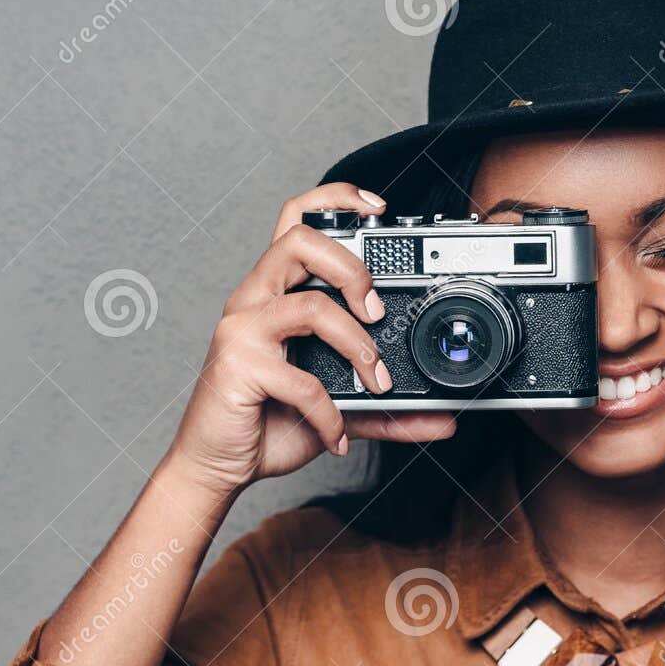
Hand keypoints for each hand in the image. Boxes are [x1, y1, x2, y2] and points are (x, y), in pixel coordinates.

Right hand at [164, 183, 456, 495]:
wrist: (218, 465)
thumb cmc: (270, 422)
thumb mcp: (341, 409)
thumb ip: (389, 409)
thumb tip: (445, 419)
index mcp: (275, 292)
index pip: (296, 221)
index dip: (334, 200)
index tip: (378, 209)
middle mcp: (254, 300)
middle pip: (299, 241)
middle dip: (352, 269)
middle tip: (378, 312)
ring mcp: (242, 330)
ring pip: (308, 305)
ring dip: (356, 343)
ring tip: (375, 380)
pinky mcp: (237, 366)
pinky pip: (302, 379)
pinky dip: (332, 414)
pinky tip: (339, 436)